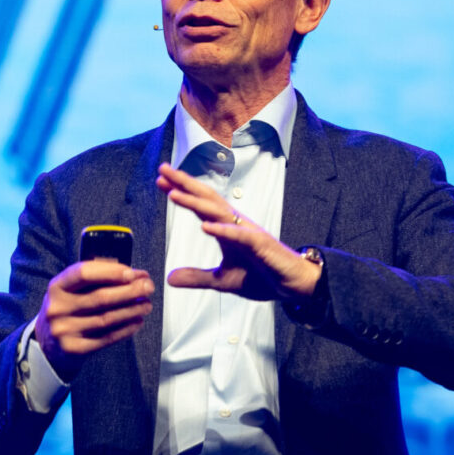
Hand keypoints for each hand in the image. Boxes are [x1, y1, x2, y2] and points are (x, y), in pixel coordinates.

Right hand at [33, 259, 153, 377]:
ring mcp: (65, 330)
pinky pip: (107, 338)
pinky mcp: (75, 349)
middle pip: (101, 297)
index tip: (132, 272)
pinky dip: (126, 329)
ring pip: (107, 318)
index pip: (84, 273)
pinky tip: (137, 321)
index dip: (111, 271)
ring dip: (132, 310)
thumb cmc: (66, 309)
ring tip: (146, 304)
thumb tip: (132, 275)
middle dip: (130, 290)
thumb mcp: (69, 291)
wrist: (47, 344)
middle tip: (148, 287)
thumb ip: (94, 281)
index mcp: (56, 287)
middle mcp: (58, 308)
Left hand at [156, 162, 320, 300]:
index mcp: (226, 229)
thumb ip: (197, 277)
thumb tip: (169, 278)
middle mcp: (235, 224)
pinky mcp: (261, 246)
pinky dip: (223, 230)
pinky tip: (206, 227)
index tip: (160, 180)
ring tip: (174, 194)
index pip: (200, 206)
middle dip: (184, 184)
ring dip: (195, 202)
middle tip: (163, 169)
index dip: (181, 192)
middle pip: (206, 199)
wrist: (293, 285)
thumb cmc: (261, 276)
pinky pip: (240, 236)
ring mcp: (248, 233)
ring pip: (218, 212)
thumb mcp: (222, 280)